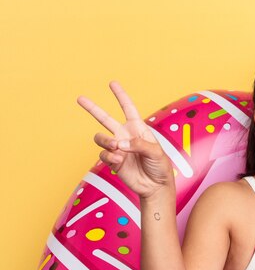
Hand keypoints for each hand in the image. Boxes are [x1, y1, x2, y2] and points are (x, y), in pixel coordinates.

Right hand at [78, 82, 172, 198]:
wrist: (155, 186)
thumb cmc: (160, 166)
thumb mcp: (156, 152)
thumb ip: (138, 144)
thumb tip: (119, 143)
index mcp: (138, 129)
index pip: (128, 108)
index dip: (120, 95)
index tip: (112, 83)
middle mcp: (125, 136)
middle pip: (105, 119)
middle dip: (92, 108)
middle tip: (80, 98)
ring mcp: (117, 148)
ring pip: (100, 138)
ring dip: (106, 142)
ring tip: (116, 148)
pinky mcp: (112, 161)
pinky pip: (103, 154)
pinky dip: (110, 157)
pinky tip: (119, 161)